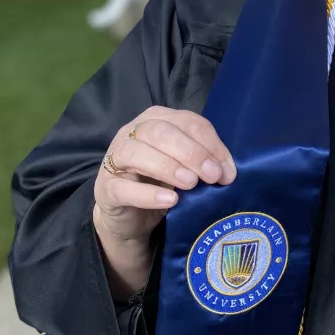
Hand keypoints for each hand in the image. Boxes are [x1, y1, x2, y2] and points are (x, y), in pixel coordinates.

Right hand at [93, 106, 236, 245]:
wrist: (131, 216)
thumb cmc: (162, 183)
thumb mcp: (186, 167)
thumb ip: (205, 162)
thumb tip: (228, 172)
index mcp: (157, 119)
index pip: (188, 122)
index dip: (210, 144)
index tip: (227, 170)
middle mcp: (133, 131)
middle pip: (161, 132)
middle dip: (191, 152)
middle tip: (212, 175)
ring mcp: (115, 157)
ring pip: (137, 152)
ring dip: (168, 166)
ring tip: (191, 183)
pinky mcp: (105, 187)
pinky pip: (123, 187)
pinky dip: (148, 193)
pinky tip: (170, 200)